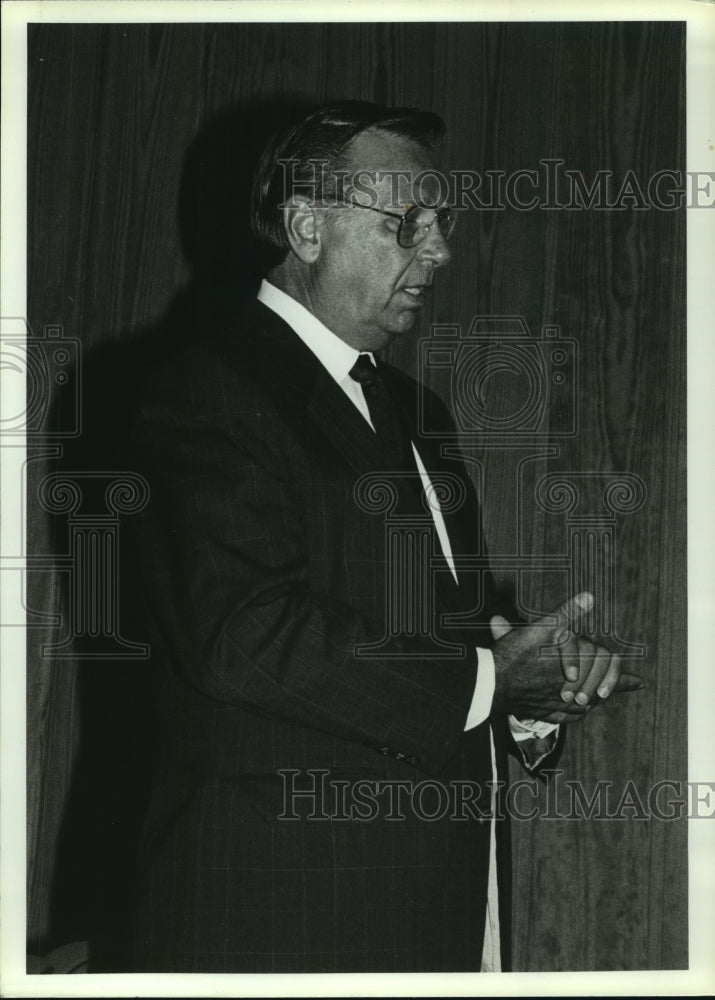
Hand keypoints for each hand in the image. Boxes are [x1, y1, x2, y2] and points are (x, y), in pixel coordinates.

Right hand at [490, 592, 643, 724]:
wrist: (491, 682)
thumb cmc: (516, 655)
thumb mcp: (541, 629)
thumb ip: (567, 614)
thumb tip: (589, 597)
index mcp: (576, 670)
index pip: (606, 675)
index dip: (621, 678)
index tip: (639, 682)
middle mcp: (571, 691)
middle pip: (599, 692)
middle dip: (610, 689)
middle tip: (620, 689)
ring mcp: (557, 705)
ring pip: (584, 707)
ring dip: (594, 701)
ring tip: (601, 699)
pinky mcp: (544, 713)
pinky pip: (567, 717)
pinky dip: (575, 713)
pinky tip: (577, 709)